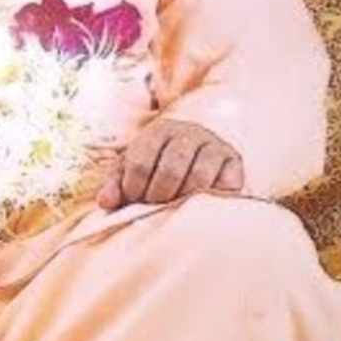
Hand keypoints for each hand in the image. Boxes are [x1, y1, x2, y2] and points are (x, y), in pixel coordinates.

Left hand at [96, 118, 244, 209]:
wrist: (198, 155)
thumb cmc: (157, 167)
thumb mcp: (132, 170)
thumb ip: (116, 184)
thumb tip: (106, 202)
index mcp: (159, 131)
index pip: (140, 162)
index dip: (133, 189)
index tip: (133, 201)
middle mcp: (189, 133)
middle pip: (170, 170)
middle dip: (158, 196)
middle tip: (155, 207)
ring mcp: (215, 146)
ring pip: (198, 178)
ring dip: (183, 200)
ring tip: (175, 209)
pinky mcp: (234, 163)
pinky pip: (226, 185)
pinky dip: (212, 200)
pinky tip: (200, 205)